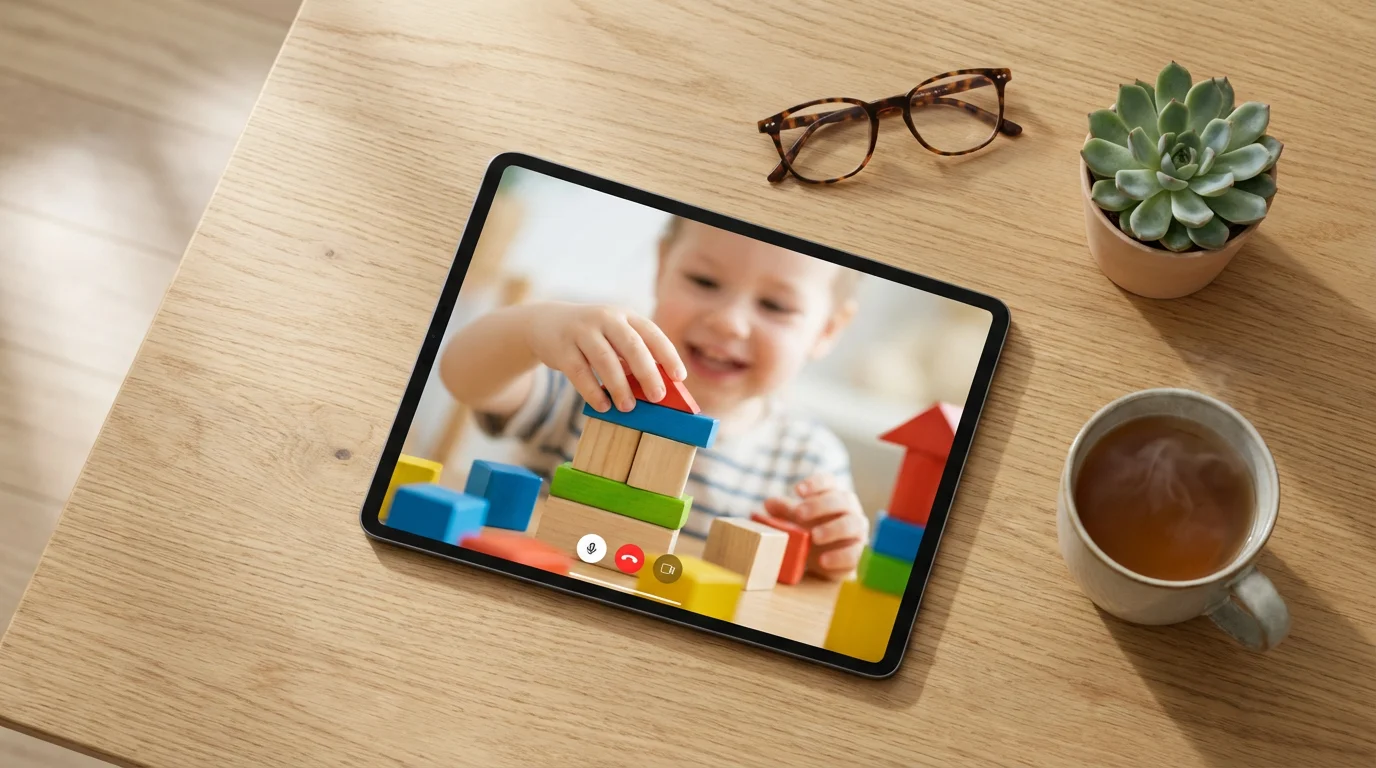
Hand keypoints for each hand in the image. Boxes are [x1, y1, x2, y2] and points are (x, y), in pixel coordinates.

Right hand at [525, 302, 685, 412]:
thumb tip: (656, 389)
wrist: (546, 324)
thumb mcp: (613, 337)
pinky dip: (592, 391)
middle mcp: (605, 318)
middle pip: (632, 345)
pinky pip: (579, 372)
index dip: (668, 355)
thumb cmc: (592, 337)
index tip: (679, 377)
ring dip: (619, 386)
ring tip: (628, 407)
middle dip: (647, 372)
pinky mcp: (562, 348)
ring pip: (605, 360)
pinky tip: (603, 405)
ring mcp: (582, 331)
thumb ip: (632, 356)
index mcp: (625, 316)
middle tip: (657, 397)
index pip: (652, 333)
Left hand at [762, 474, 867, 579]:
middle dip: (820, 505)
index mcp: (833, 496)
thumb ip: (783, 511)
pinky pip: (854, 553)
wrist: (825, 560)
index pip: (829, 482)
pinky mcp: (858, 553)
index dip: (815, 484)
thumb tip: (768, 503)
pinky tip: (822, 560)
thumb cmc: (811, 531)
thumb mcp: (795, 520)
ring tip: (814, 537)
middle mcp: (849, 510)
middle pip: (842, 500)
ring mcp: (857, 531)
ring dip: (833, 529)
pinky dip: (838, 556)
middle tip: (799, 514)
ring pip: (853, 524)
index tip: (797, 491)